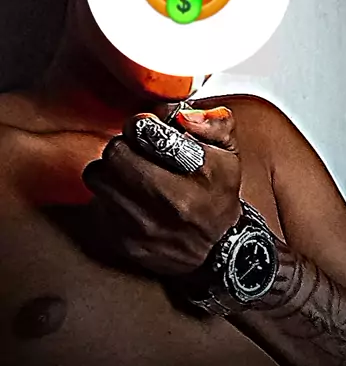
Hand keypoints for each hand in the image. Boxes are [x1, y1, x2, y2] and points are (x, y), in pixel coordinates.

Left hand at [82, 107, 241, 276]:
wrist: (218, 250)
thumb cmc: (218, 196)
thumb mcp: (228, 155)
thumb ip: (214, 124)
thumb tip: (182, 115)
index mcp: (190, 181)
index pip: (145, 134)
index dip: (141, 125)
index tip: (146, 129)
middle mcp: (160, 208)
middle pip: (113, 153)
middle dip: (124, 147)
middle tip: (137, 152)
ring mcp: (137, 228)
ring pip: (97, 177)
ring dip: (111, 171)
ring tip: (131, 175)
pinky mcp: (121, 242)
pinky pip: (97, 204)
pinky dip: (110, 197)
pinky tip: (131, 199)